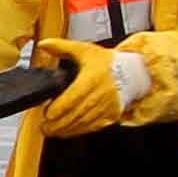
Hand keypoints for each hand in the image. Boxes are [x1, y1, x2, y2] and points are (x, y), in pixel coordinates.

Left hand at [32, 38, 152, 138]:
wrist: (133, 73)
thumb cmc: (108, 63)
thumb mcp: (85, 50)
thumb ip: (62, 47)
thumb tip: (44, 44)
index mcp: (92, 78)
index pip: (73, 97)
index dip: (59, 108)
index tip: (47, 114)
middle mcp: (100, 94)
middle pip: (76, 113)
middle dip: (58, 123)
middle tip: (44, 126)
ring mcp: (106, 107)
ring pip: (83, 122)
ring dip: (66, 129)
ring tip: (51, 131)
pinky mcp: (111, 116)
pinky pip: (92, 127)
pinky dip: (78, 131)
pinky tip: (67, 131)